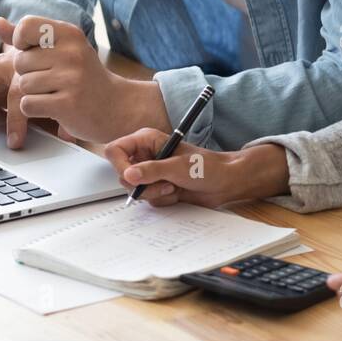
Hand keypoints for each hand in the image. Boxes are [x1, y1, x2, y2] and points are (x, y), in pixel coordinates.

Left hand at [0, 15, 169, 147]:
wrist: (116, 107)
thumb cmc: (82, 76)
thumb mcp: (60, 49)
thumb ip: (26, 36)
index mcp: (70, 33)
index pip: (26, 26)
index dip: (22, 43)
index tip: (35, 53)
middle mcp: (72, 52)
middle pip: (20, 61)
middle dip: (29, 74)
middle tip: (53, 80)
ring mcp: (72, 78)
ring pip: (23, 85)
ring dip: (33, 94)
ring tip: (56, 93)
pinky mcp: (68, 104)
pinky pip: (28, 105)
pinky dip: (35, 109)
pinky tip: (54, 107)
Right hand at [103, 128, 290, 206]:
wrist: (225, 182)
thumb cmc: (206, 167)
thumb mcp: (178, 167)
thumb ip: (151, 171)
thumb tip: (128, 175)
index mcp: (146, 140)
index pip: (115, 150)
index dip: (119, 164)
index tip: (132, 176)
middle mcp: (146, 156)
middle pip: (122, 174)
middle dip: (143, 184)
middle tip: (163, 183)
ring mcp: (151, 173)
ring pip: (135, 189)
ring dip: (154, 193)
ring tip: (174, 186)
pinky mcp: (157, 187)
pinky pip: (147, 200)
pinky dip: (161, 199)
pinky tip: (177, 192)